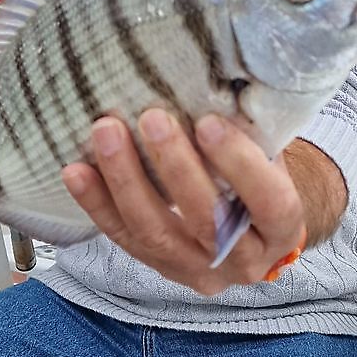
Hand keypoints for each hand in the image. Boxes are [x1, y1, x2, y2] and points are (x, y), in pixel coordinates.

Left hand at [61, 111, 306, 294]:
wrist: (251, 229)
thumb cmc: (259, 179)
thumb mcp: (270, 157)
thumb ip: (251, 133)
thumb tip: (216, 85)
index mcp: (280, 230)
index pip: (267, 202)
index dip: (238, 164)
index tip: (208, 122)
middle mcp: (242, 261)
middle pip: (206, 220)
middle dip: (174, 167)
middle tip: (151, 118)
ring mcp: (196, 270)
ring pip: (155, 232)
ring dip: (126, 180)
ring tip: (106, 133)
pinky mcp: (158, 267)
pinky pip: (122, 237)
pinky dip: (96, 203)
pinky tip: (76, 171)